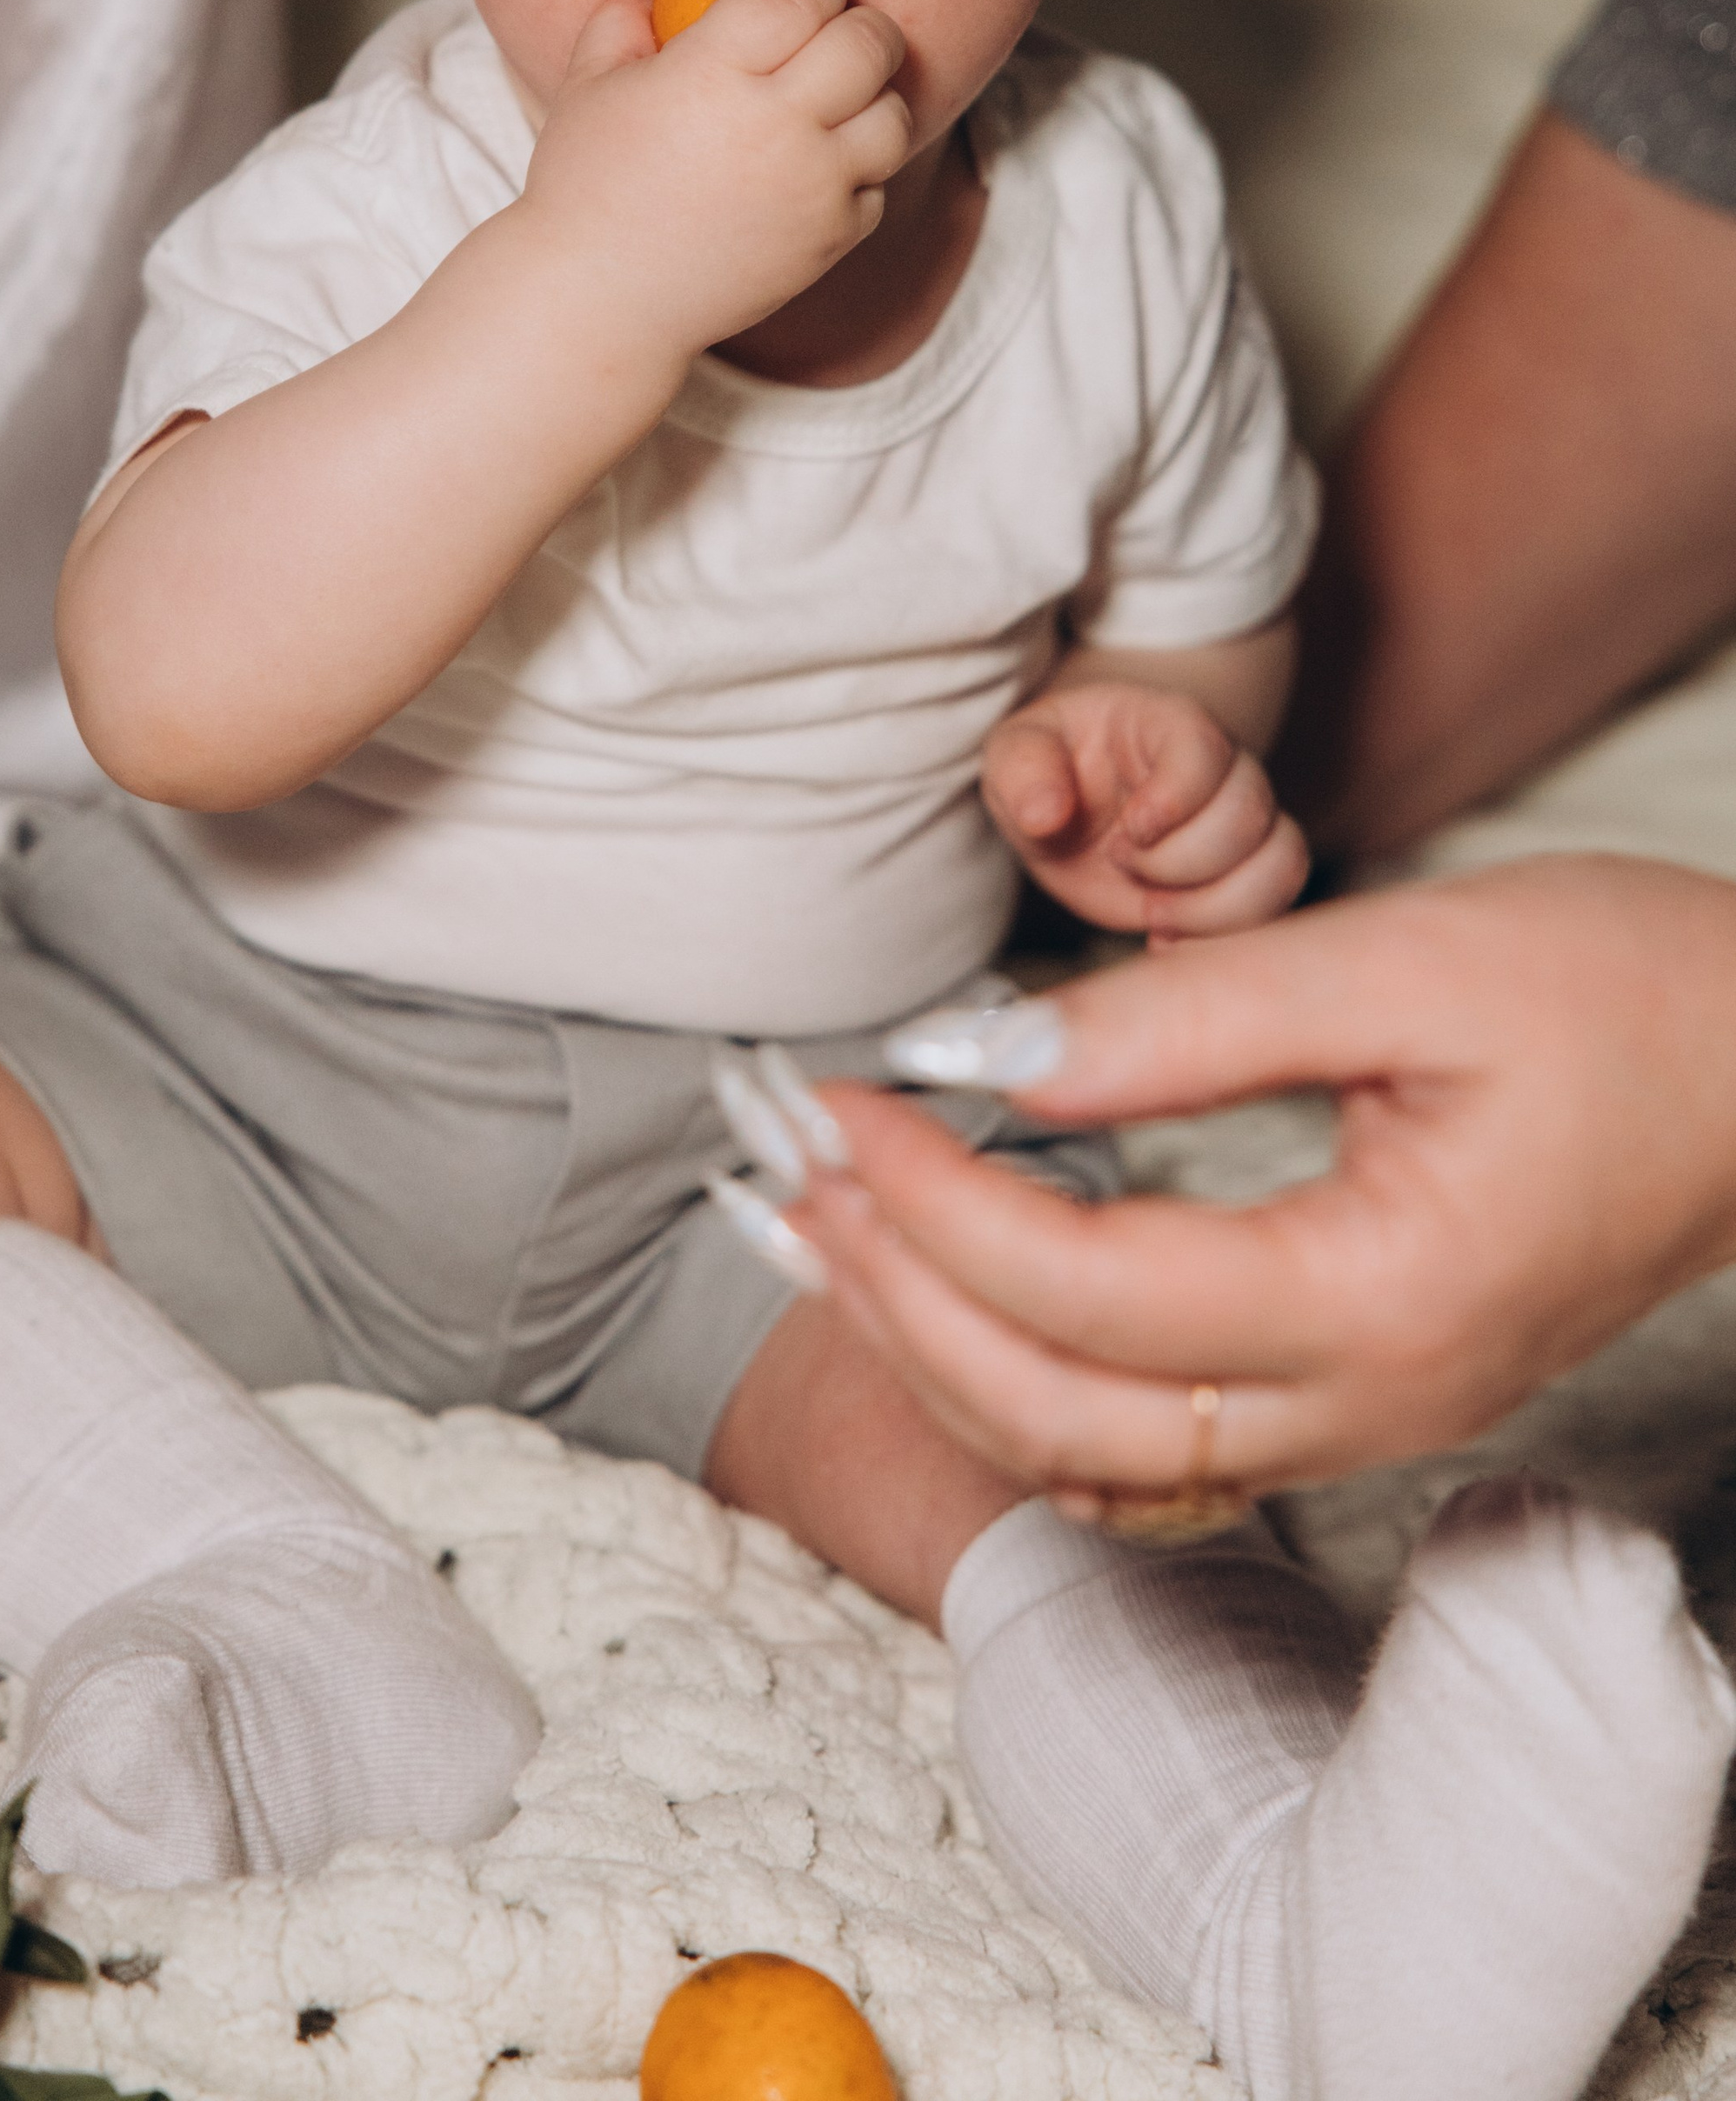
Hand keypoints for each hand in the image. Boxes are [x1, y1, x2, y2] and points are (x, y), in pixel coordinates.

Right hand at [517, 0, 912, 365]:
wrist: (599, 301)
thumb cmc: (584, 186)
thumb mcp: (586, 86)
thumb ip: (623, 20)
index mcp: (713, 72)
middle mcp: (775, 125)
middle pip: (868, 44)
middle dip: (865, 25)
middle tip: (846, 30)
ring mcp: (811, 187)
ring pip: (893, 117)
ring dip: (875, 98)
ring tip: (844, 100)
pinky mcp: (830, 240)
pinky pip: (877, 187)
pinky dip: (859, 173)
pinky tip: (821, 168)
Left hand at [786, 857, 1735, 1499]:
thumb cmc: (1629, 992)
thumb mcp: (1409, 959)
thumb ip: (1190, 1014)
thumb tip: (982, 1053)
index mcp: (1385, 1296)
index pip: (1092, 1292)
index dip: (937, 1203)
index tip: (840, 1100)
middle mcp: (1369, 1399)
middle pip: (1063, 1418)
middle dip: (895, 1302)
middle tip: (787, 1174)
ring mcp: (1366, 1416)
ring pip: (1096, 1456)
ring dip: (938, 1352)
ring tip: (825, 1232)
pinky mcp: (1360, 1390)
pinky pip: (1155, 1449)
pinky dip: (1024, 1384)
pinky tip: (950, 1304)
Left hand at [980, 676, 1306, 933]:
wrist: (1073, 806)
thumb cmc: (1050, 766)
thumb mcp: (1015, 753)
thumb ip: (1024, 771)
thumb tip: (1045, 815)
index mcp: (1168, 726)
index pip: (1205, 751)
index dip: (1174, 799)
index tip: (1129, 829)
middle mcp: (1223, 771)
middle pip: (1248, 815)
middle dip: (1178, 862)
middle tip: (1121, 864)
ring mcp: (1243, 826)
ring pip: (1280, 866)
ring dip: (1213, 908)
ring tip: (1153, 913)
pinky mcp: (1245, 877)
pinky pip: (1275, 909)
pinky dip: (1221, 939)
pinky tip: (1166, 940)